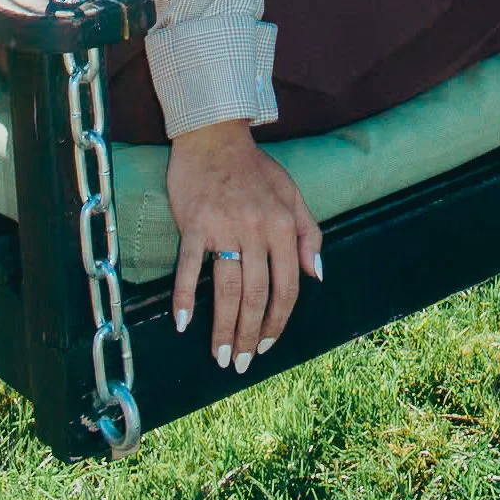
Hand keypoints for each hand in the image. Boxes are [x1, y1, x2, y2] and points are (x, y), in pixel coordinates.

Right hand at [167, 119, 322, 371]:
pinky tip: (182, 322)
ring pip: (226, 289)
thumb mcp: (292, 194)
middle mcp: (257, 229)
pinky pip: (188, 267)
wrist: (214, 135)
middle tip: (239, 363)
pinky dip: (184, 296)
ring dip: (222, 328)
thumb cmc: (254, 168)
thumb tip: (317, 274)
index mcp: (284, 225)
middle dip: (248, 335)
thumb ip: (310, 234)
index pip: (286, 286)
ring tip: (218, 355)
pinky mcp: (194, 224)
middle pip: (255, 295)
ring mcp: (224, 227)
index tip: (266, 345)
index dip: (277, 321)